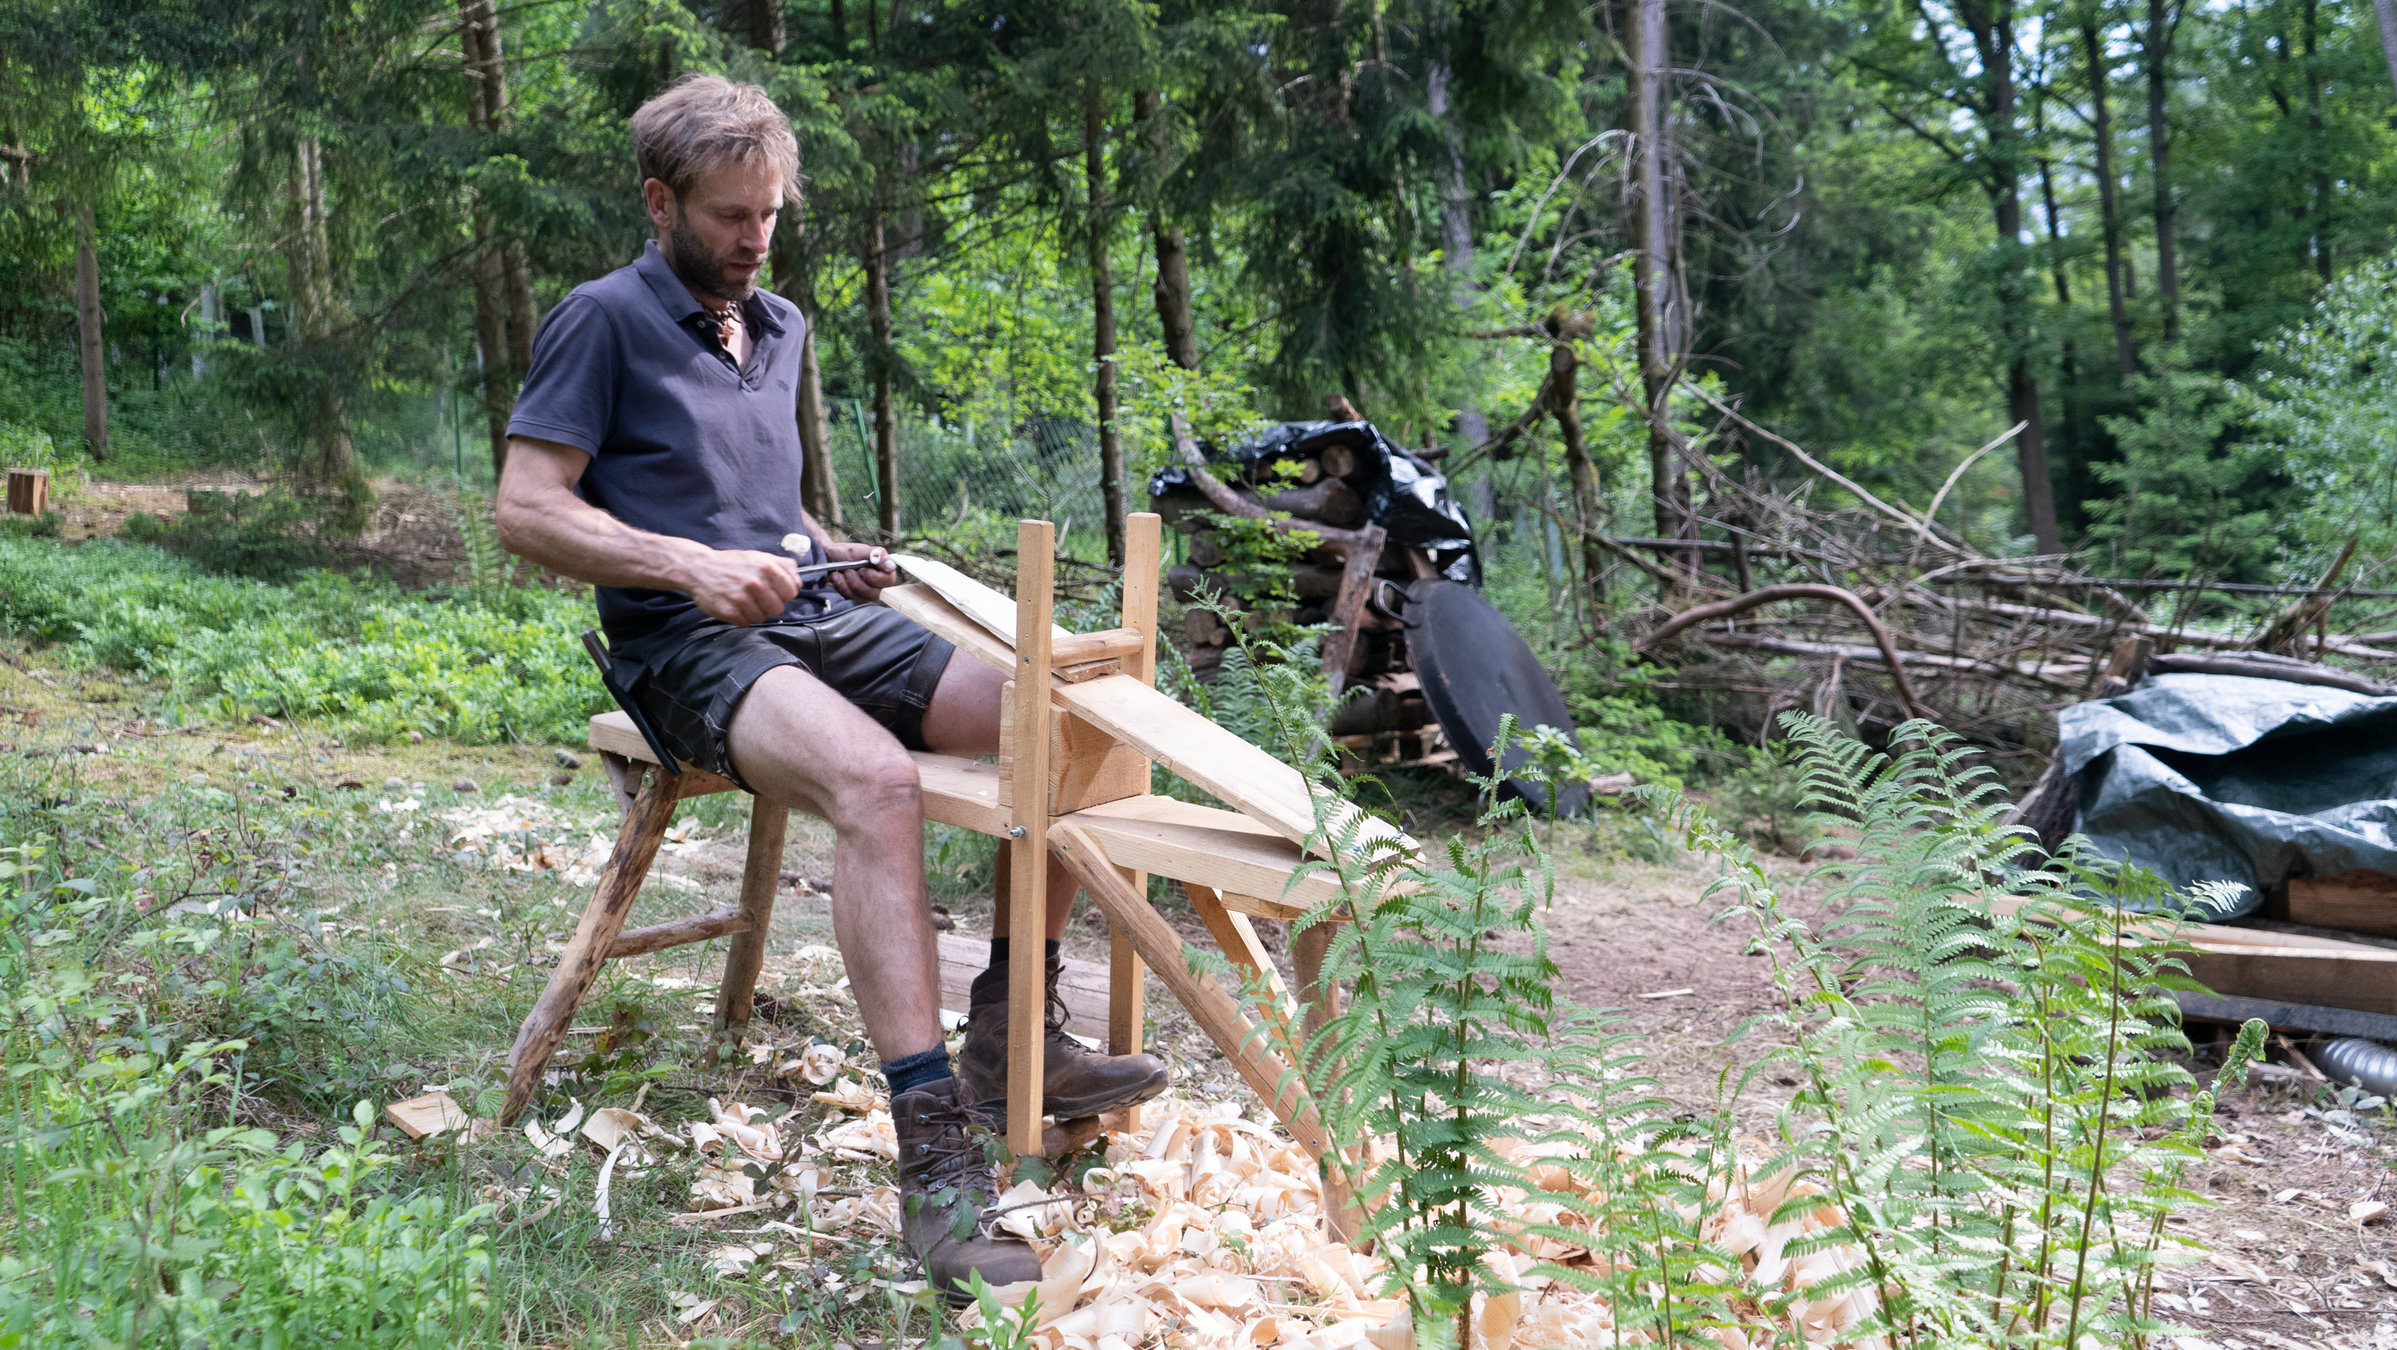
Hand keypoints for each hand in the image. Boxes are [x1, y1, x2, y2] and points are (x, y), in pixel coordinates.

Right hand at [683, 547, 799, 624]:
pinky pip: (746, 623)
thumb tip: (799, 582)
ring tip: (745, 600)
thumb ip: (783, 566)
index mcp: (767, 568)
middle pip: (778, 609)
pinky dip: (742, 617)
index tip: (775, 591)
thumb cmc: (732, 563)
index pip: (791, 592)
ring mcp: (742, 599)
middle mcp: (756, 583)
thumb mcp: (759, 556)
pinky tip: (735, 606)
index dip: (784, 593)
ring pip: (762, 618)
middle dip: (770, 604)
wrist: (699, 568)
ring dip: (755, 612)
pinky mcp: (729, 612)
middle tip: (758, 597)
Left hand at [822, 540, 896, 602]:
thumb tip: (891, 566)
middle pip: (874, 594)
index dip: (874, 578)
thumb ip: (877, 555)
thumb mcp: (860, 550)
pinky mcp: (853, 600)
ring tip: (837, 575)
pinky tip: (833, 581)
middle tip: (848, 571)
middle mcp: (878, 586)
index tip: (862, 570)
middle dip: (856, 582)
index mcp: (883, 572)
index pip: (888, 581)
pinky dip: (838, 590)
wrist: (827, 559)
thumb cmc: (846, 553)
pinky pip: (847, 601)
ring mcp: (865, 595)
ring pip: (859, 598)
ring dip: (845, 585)